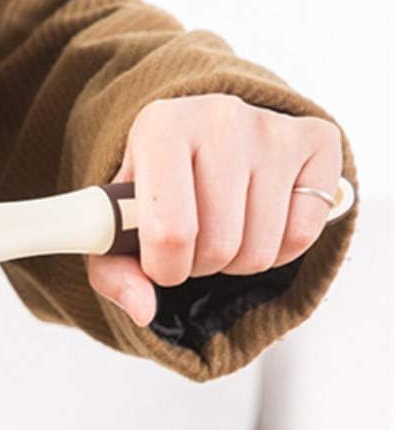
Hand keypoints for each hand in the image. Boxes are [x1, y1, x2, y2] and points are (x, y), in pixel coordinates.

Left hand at [87, 93, 342, 326]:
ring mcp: (272, 128)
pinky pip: (302, 236)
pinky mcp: (316, 140)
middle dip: (200, 266)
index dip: (164, 268)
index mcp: (160, 127)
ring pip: (260, 249)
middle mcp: (219, 119)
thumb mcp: (118, 221)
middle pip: (219, 245)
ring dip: (236, 263)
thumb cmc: (156, 182)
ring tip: (220, 232)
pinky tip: (256, 224)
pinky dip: (277, 251)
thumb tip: (142, 310)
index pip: (170, 230)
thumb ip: (113, 271)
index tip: (160, 265)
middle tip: (191, 245)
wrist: (201, 132)